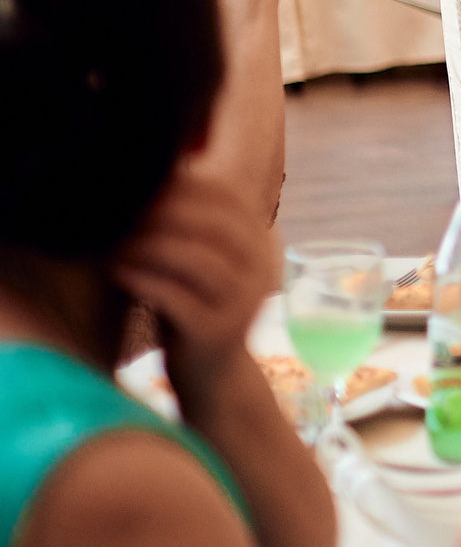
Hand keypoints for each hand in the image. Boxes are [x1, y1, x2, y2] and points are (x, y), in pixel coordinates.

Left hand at [114, 160, 278, 399]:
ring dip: (150, 245)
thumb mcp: (198, 260)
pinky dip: (145, 280)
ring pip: (198, 260)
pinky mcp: (219, 332)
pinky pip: (180, 298)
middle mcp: (262, 268)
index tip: (140, 185)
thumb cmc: (192, 307)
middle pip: (215, 225)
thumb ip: (188, 224)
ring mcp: (245, 302)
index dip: (184, 186)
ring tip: (112, 241)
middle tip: (119, 211)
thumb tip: (156, 168)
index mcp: (260, 242)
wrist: (212, 377)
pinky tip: (117, 270)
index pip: (228, 197)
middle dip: (163, 212)